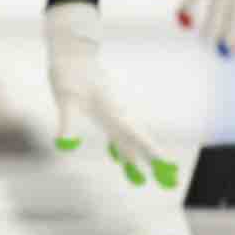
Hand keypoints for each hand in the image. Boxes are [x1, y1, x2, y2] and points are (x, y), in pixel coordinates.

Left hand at [44, 1, 176, 188]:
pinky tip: (117, 156)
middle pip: (138, 142)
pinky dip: (121, 147)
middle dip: (152, 163)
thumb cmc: (68, 74)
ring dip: (137, 157)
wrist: (73, 51)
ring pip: (129, 138)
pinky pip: (117, 132)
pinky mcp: (105, 107)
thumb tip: (64, 148)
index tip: (169, 166)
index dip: (153, 152)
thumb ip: (67, 124)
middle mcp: (117, 112)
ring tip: (144, 177)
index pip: (136, 137)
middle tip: (170, 182)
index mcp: (112, 111)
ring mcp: (113, 109)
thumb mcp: (65, 100)